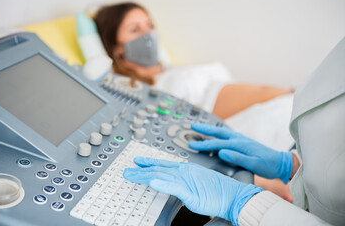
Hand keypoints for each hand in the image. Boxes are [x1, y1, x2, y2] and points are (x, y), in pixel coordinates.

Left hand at [123, 157, 261, 224]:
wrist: (233, 195)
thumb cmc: (216, 192)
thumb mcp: (195, 186)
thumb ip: (182, 183)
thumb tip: (169, 183)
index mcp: (185, 170)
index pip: (162, 165)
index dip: (148, 163)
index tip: (137, 163)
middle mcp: (184, 172)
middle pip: (158, 170)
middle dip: (141, 170)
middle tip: (126, 171)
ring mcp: (187, 180)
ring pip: (162, 176)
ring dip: (145, 175)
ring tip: (132, 174)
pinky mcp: (191, 191)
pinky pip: (174, 187)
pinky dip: (162, 184)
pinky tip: (152, 183)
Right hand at [189, 123, 292, 182]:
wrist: (280, 163)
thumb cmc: (267, 165)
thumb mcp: (252, 164)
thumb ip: (237, 157)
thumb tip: (222, 152)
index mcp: (239, 144)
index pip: (217, 143)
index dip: (204, 144)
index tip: (192, 145)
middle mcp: (239, 139)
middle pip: (218, 131)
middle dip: (204, 129)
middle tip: (192, 126)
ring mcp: (241, 139)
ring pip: (222, 131)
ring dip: (210, 129)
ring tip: (200, 128)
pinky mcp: (243, 142)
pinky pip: (227, 135)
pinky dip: (218, 133)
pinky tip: (216, 135)